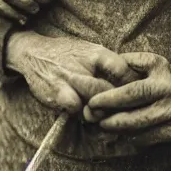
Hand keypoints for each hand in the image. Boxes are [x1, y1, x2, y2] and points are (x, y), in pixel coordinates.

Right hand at [5, 32, 137, 113]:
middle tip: (124, 115)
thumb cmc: (67, 54)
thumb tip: (135, 81)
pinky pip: (77, 110)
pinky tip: (86, 117)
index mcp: (96, 53)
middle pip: (111, 91)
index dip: (133, 86)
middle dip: (119, 106)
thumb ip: (110, 66)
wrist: (33, 52)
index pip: (124, 70)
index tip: (138, 96)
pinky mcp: (58, 94)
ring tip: (107, 119)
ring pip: (95, 104)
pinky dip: (83, 115)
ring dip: (102, 114)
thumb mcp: (90, 51)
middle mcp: (84, 65)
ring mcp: (70, 80)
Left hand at [83, 52, 170, 145]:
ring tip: (102, 127)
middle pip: (135, 114)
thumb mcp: (154, 63)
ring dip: (118, 130)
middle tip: (92, 119)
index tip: (93, 102)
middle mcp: (169, 97)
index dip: (110, 98)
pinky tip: (121, 135)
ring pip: (141, 129)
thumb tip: (103, 68)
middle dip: (110, 119)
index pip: (132, 91)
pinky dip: (133, 138)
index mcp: (162, 76)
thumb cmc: (170, 78)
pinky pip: (150, 139)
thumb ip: (131, 63)